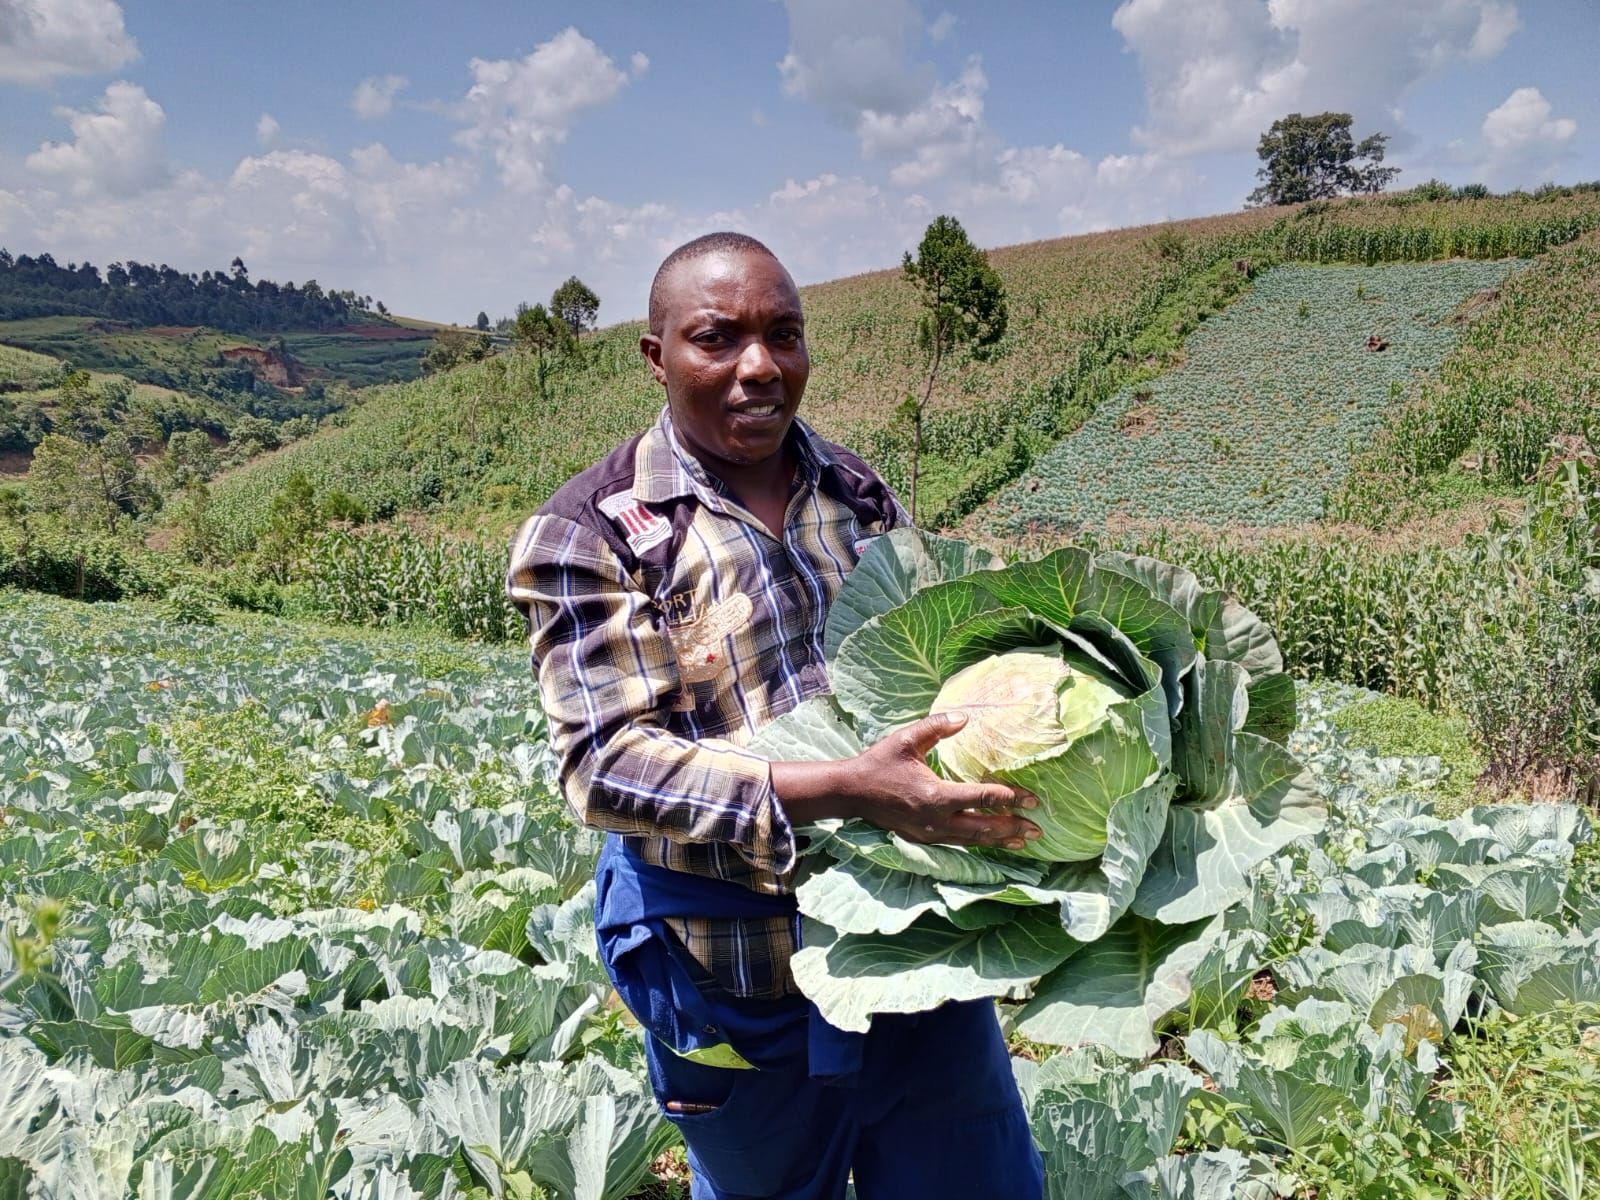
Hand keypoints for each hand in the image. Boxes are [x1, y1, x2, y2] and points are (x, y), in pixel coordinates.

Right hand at [771, 711, 1041, 850]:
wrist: (853, 792)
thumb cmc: (881, 762)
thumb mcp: (906, 739)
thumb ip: (937, 727)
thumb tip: (966, 718)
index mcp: (935, 795)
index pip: (982, 798)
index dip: (1010, 798)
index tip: (1033, 799)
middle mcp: (936, 820)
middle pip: (984, 827)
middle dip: (1012, 827)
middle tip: (1038, 828)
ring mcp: (930, 834)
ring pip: (973, 840)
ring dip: (1000, 840)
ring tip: (1024, 841)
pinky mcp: (925, 839)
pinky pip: (959, 843)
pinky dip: (979, 843)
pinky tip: (993, 842)